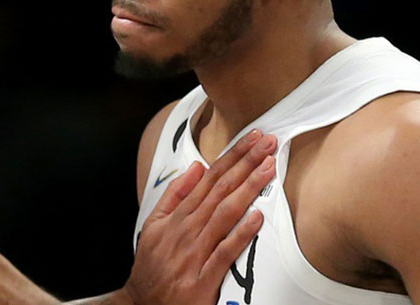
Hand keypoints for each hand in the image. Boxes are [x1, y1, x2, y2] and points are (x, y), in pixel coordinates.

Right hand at [123, 130, 275, 304]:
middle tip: (267, 144)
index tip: (252, 140)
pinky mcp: (203, 279)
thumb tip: (196, 168)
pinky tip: (257, 217)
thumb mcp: (153, 225)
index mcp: (177, 216)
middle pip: (220, 189)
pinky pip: (225, 252)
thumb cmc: (151, 266)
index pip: (209, 178)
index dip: (232, 156)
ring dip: (248, 188)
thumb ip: (174, 195)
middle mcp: (186, 230)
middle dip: (245, 163)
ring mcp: (195, 253)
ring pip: (225, 213)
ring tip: (267, 168)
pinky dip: (241, 233)